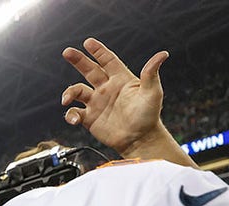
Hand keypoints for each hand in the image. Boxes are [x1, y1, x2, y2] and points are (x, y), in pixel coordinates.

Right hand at [61, 37, 169, 156]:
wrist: (140, 139)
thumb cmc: (149, 116)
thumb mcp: (152, 92)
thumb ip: (151, 73)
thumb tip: (162, 54)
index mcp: (120, 79)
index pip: (107, 61)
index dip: (98, 51)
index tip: (88, 42)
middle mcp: (107, 89)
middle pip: (89, 70)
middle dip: (78, 60)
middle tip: (67, 52)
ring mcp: (97, 103)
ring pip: (77, 91)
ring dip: (70, 92)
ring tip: (67, 99)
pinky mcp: (90, 118)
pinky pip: (75, 113)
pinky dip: (70, 115)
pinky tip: (74, 119)